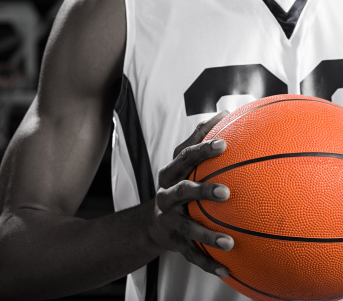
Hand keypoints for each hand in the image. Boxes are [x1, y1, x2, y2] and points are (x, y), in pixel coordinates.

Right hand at [150, 111, 233, 277]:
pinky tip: (227, 270)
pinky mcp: (175, 242)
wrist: (153, 223)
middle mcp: (167, 196)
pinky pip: (191, 254)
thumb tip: (226, 112)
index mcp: (171, 174)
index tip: (223, 144)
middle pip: (181, 191)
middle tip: (226, 193)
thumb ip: (200, 139)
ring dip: (207, 234)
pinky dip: (207, 263)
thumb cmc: (177, 185)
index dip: (202, 150)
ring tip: (229, 242)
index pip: (184, 158)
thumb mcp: (183, 163)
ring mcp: (170, 220)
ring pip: (187, 227)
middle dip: (201, 191)